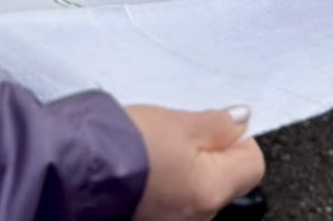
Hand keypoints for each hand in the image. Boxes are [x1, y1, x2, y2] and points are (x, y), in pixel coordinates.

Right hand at [128, 104, 264, 220]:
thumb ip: (217, 124)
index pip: (253, 164)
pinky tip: (145, 170)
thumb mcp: (180, 123)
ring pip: (195, 191)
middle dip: (209, 155)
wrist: (78, 171)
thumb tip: (241, 121)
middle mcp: (198, 219)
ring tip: (156, 151)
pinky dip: (164, 185)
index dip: (237, 139)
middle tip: (181, 134)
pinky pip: (172, 202)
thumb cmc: (127, 146)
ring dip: (185, 170)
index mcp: (212, 192)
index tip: (217, 125)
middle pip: (224, 181)